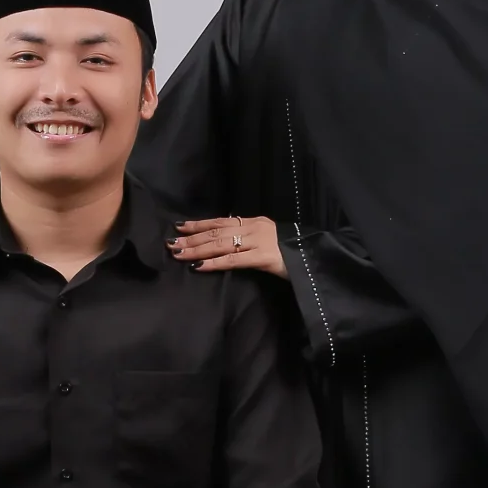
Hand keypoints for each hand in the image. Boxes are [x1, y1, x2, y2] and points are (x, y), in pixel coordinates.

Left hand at [168, 214, 286, 278]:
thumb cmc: (294, 252)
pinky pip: (233, 260)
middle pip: (216, 231)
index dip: (199, 224)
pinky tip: (198, 267)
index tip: (180, 226)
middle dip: (192, 238)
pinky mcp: (262, 257)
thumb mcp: (270, 239)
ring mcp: (258, 241)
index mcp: (255, 222)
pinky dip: (213, 263)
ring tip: (178, 253)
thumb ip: (250, 239)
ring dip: (196, 249)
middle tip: (171, 243)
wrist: (316, 256)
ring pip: (220, 243)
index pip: (221, 221)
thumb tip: (228, 242)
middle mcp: (254, 227)